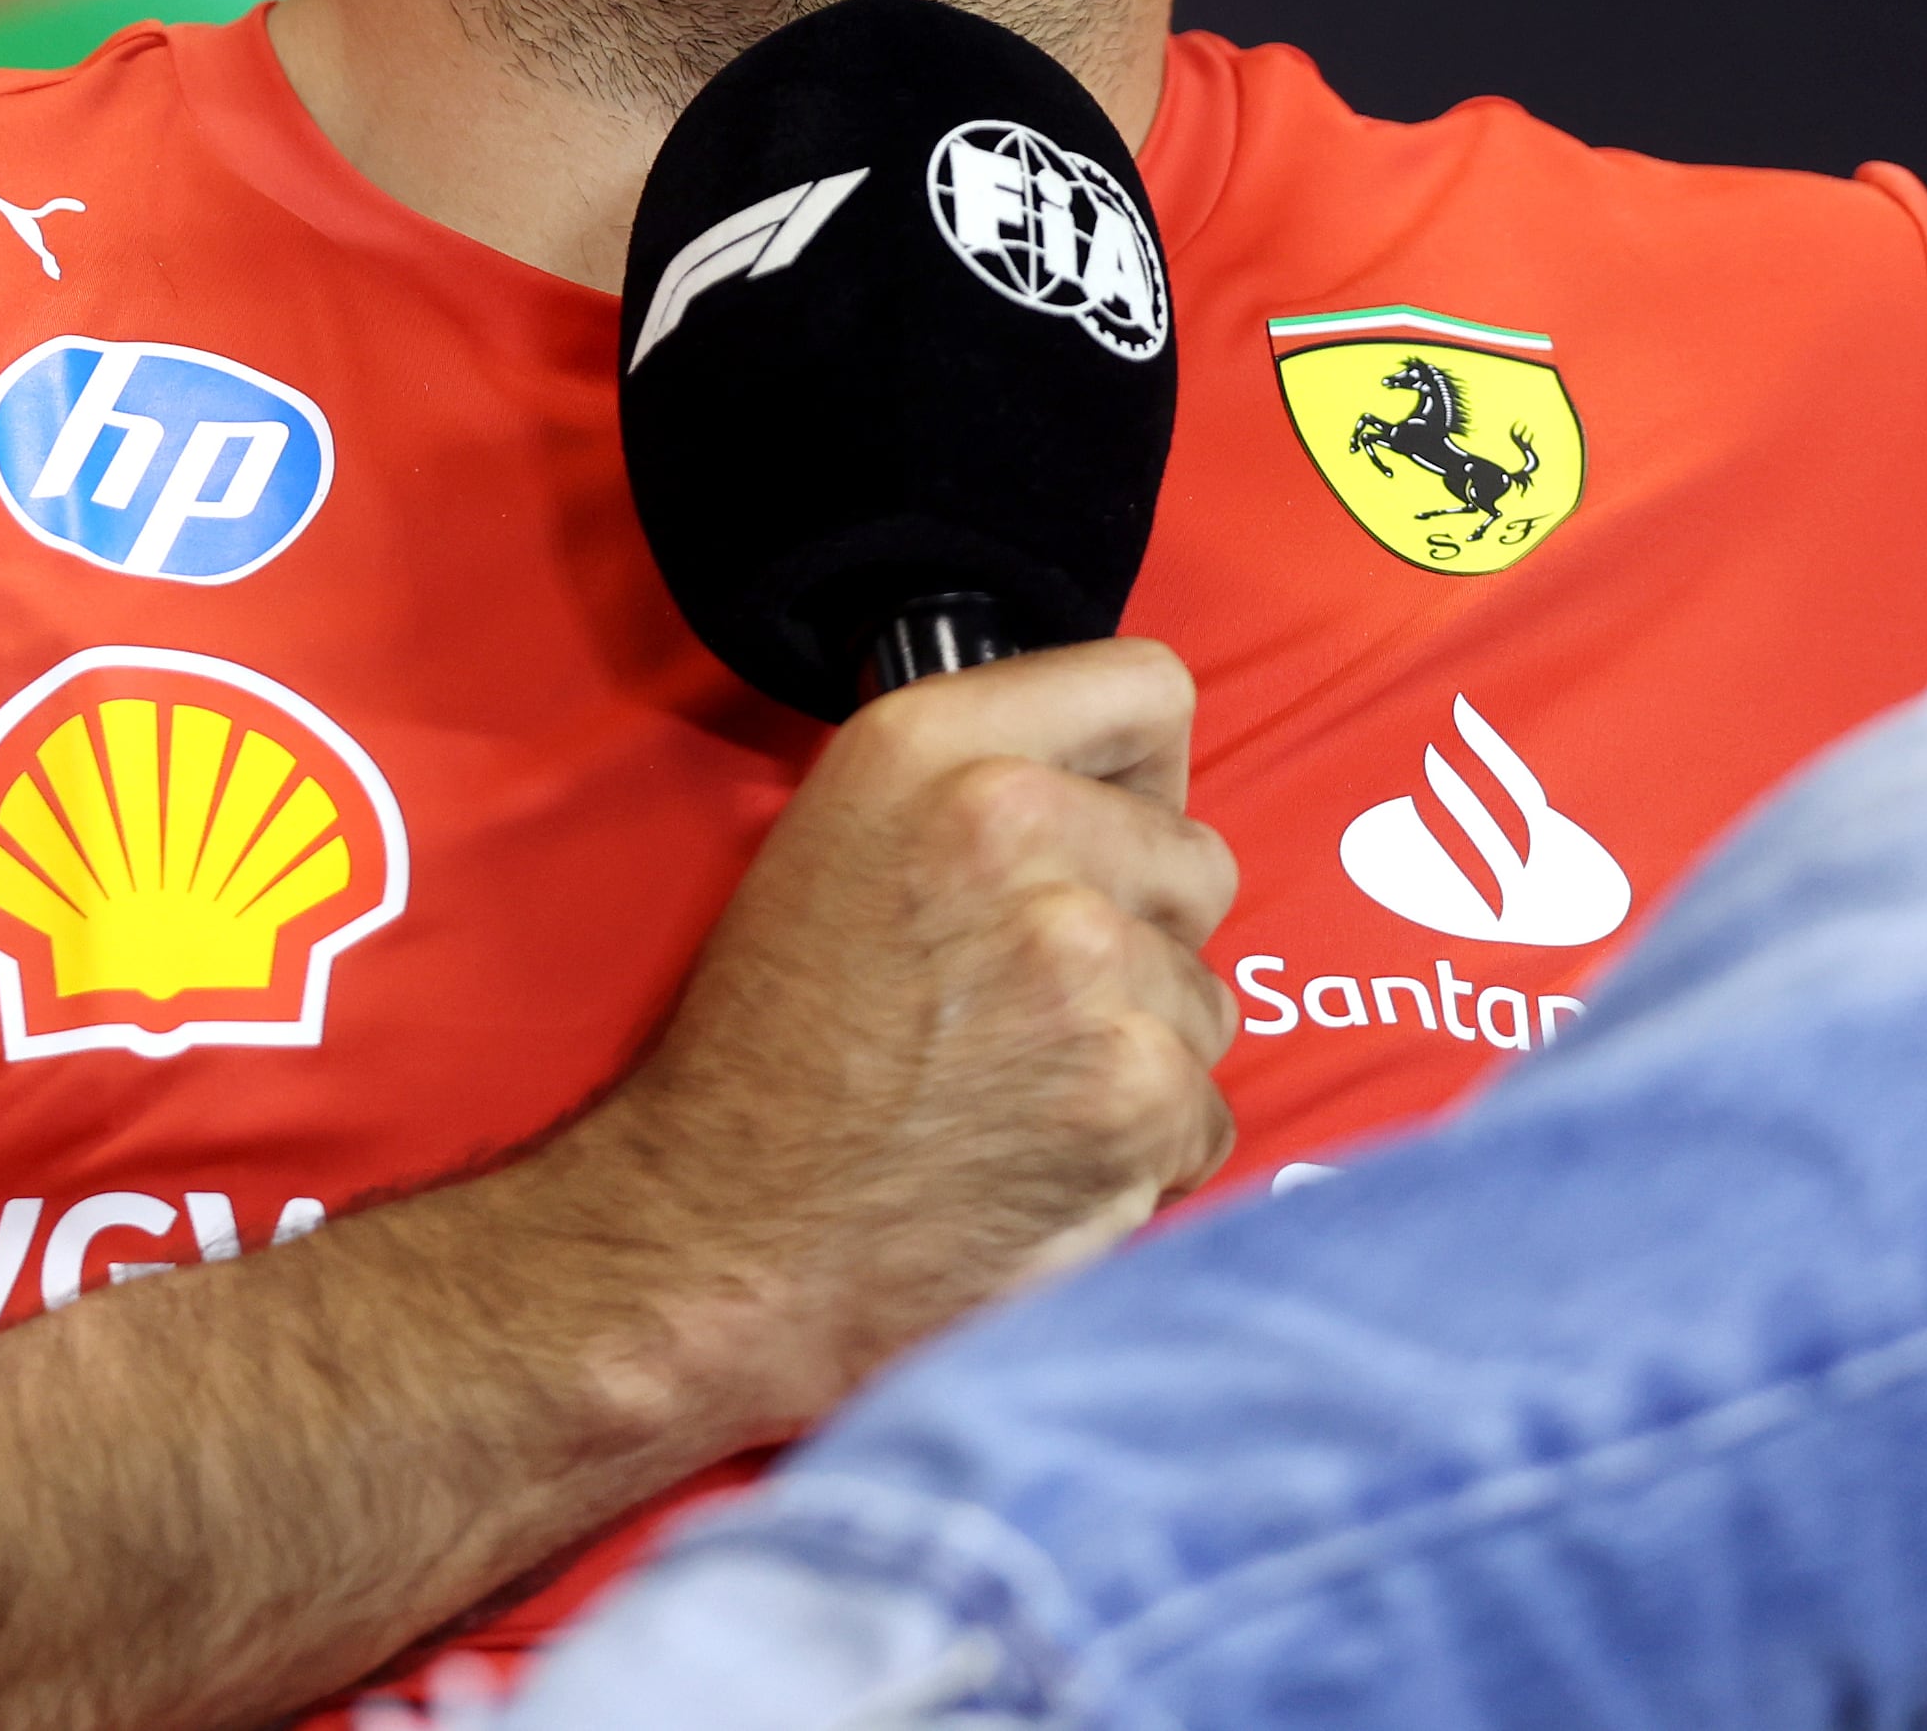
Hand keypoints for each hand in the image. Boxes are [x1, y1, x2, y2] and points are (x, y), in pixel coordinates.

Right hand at [557, 636, 1240, 1435]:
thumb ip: (981, 784)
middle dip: (1140, 937)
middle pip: (1196, 860)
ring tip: (1014, 1089)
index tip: (1107, 835)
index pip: (1147, 687)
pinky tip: (1037, 1162)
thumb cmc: (770, 1056)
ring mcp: (1083, 960)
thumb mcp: (841, 840)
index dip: (1138, 776)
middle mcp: (1015, 827)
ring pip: (1206, 997)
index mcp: (934, 745)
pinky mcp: (1132, 1090)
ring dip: (1138, 1053)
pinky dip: (1143, 1156)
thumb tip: (1123, 791)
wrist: (720, 1240)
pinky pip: (1207, 1112)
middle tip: (1024, 1004)